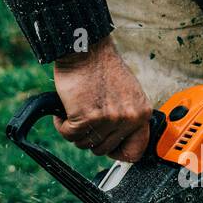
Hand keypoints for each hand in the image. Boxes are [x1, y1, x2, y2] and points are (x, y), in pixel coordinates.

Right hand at [53, 36, 152, 161]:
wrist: (86, 49)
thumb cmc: (102, 67)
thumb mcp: (128, 93)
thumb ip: (127, 116)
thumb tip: (119, 140)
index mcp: (141, 113)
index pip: (134, 151)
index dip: (117, 152)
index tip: (108, 148)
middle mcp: (127, 117)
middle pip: (104, 149)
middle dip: (91, 138)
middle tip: (85, 123)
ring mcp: (107, 118)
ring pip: (85, 144)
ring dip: (75, 132)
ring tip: (74, 114)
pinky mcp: (85, 116)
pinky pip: (69, 134)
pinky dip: (62, 125)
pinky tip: (63, 113)